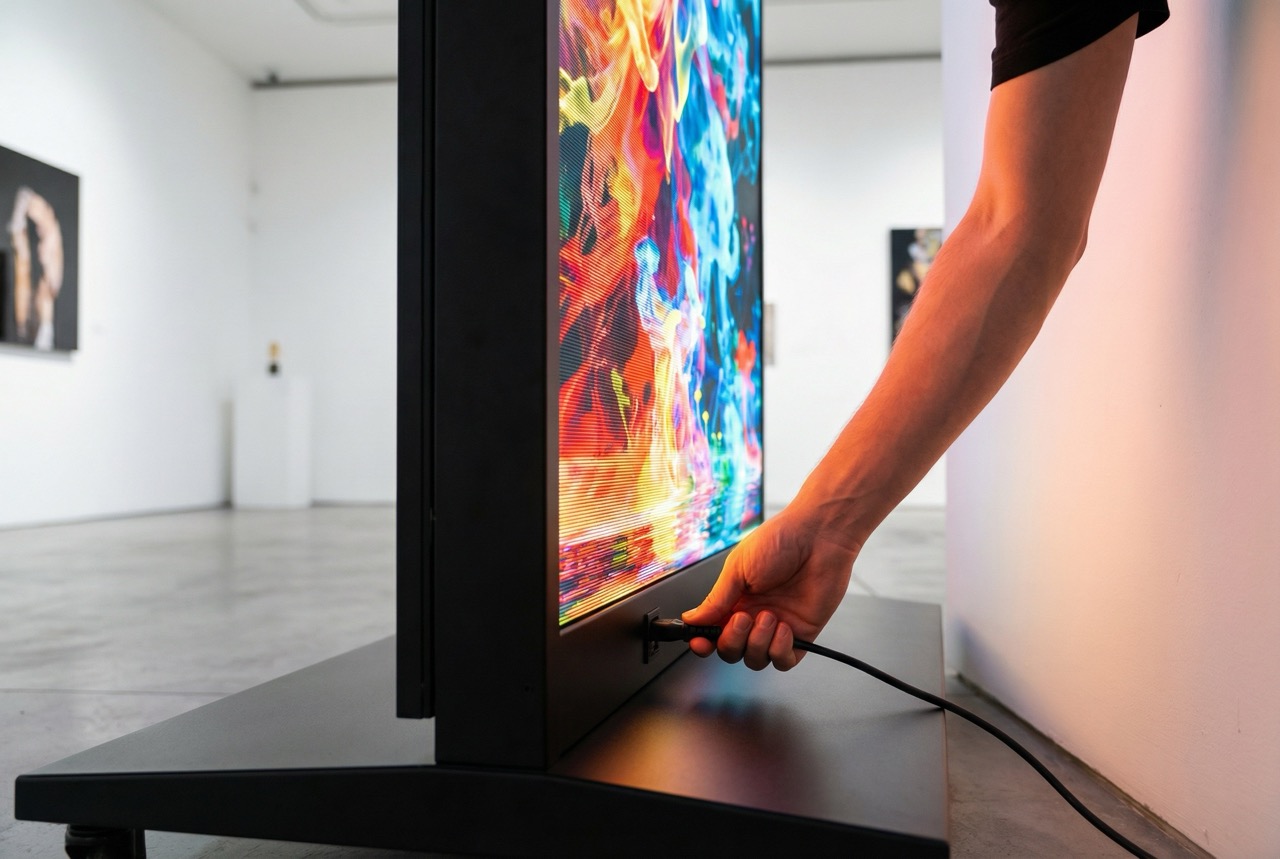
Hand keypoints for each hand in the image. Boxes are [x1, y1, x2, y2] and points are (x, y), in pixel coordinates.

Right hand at [681, 503, 859, 670]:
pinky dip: (779, 651)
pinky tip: (784, 628)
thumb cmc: (781, 540)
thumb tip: (692, 618)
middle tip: (743, 617)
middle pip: (731, 651)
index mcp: (735, 599)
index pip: (713, 632)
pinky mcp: (802, 634)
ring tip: (769, 616)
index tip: (699, 642)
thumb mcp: (738, 568)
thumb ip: (716, 599)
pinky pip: (784, 661)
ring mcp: (777, 626)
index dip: (703, 642)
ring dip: (757, 643)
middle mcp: (754, 616)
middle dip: (732, 641)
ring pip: (755, 660)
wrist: (819, 536)